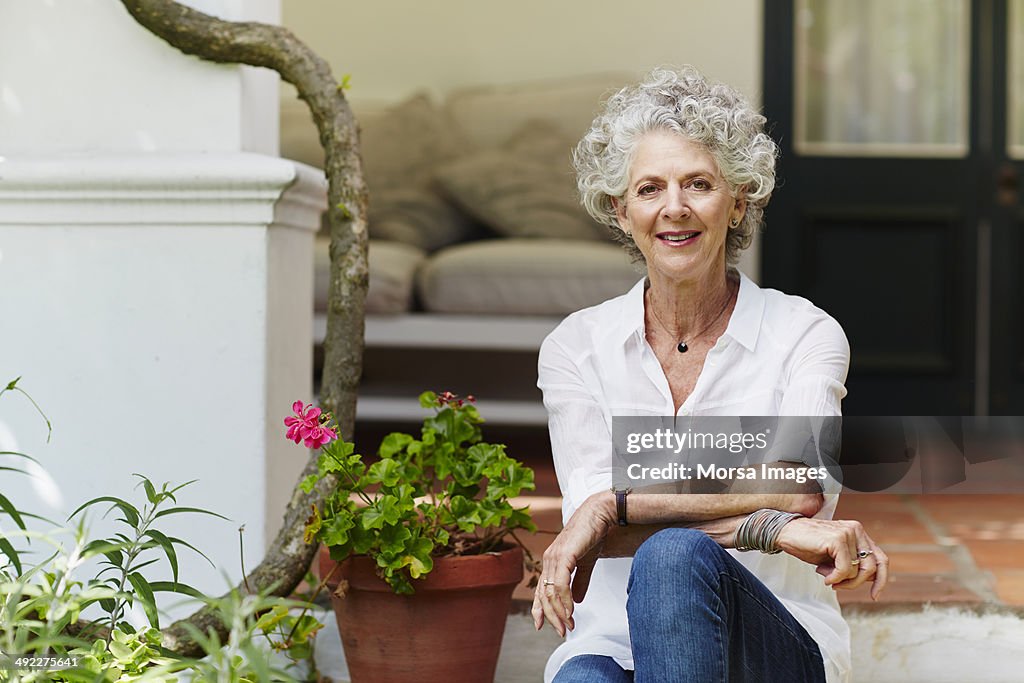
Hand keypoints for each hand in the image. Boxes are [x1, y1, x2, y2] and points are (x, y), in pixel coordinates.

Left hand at [531, 493, 613, 635]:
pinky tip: (571, 610)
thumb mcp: (585, 564)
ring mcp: (554, 557)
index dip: (540, 609)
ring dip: (560, 612)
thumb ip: (579, 582)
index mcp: (551, 561)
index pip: (541, 590)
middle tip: (562, 631)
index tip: (542, 625)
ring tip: (568, 625)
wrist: (600, 514)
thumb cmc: (592, 534)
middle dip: (552, 616)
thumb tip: (576, 600)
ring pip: (551, 592)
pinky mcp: (564, 555)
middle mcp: (549, 560)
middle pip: (544, 595)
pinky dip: (565, 600)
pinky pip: (561, 583)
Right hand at [776, 517, 888, 599]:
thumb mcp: (834, 557)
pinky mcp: (838, 539)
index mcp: (858, 533)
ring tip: (827, 578)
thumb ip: (852, 564)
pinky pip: (845, 569)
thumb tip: (870, 579)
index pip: (881, 559)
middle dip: (857, 583)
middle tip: (839, 586)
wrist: (785, 533)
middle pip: (872, 567)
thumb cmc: (808, 545)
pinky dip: (835, 578)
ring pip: (858, 570)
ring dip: (843, 581)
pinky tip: (825, 577)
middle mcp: (856, 530)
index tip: (874, 596)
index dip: (881, 580)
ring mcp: (848, 532)